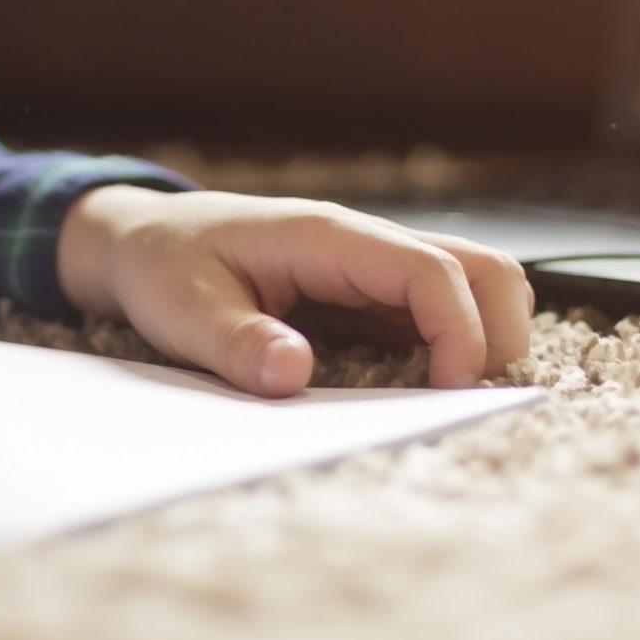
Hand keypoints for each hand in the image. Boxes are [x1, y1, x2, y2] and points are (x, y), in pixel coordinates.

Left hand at [55, 187, 533, 396]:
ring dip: (485, 338)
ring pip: (474, 284)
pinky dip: (456, 349)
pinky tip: (425, 393)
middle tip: (464, 402)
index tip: (448, 394)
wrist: (142, 242)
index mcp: (326, 237)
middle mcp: (364, 245)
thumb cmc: (163, 267)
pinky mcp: (370, 299)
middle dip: (497, 334)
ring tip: (453, 400)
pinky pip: (439, 314)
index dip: (459, 331)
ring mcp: (374, 270)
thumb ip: (237, 343)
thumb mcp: (182, 312)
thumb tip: (292, 376)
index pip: (429, 270)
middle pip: (482, 267)